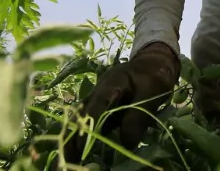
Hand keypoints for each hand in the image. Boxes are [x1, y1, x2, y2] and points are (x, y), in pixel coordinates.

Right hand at [66, 41, 180, 161]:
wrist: (154, 61)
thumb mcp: (151, 92)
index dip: (87, 126)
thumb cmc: (154, 73)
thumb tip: (126, 143)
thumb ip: (138, 116)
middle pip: (82, 115)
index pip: (95, 108)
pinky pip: (92, 121)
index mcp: (110, 84)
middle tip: (65, 158)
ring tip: (69, 158)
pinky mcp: (104, 107)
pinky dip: (86, 134)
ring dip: (75, 137)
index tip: (80, 146)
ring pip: (83, 119)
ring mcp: (100, 99)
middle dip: (72, 136)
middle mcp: (99, 92)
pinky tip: (80, 149)